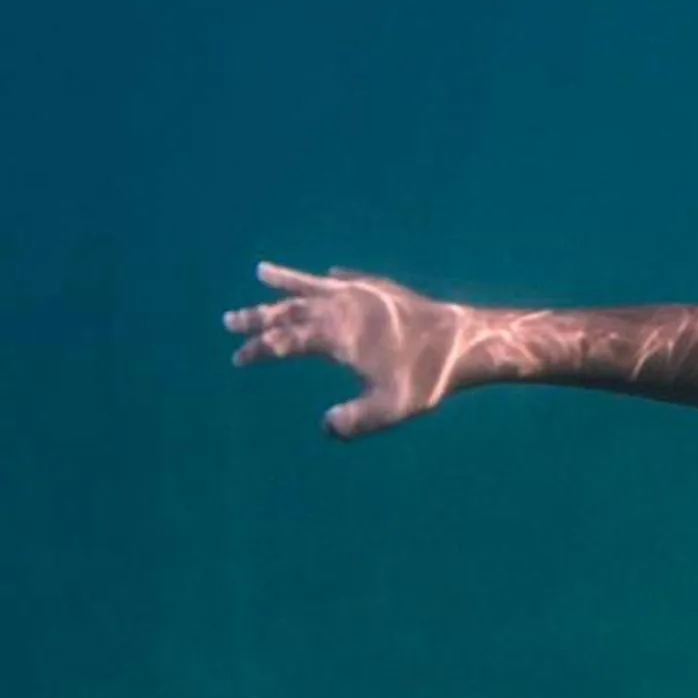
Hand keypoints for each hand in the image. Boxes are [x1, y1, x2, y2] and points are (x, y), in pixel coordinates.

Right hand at [224, 262, 472, 436]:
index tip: (239, 359)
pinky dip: (337, 279)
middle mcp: (343, 308)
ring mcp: (365, 294)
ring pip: (316, 286)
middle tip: (229, 320)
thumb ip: (353, 421)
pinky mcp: (386, 290)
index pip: (284, 341)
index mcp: (336, 335)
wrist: (466, 341)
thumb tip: (326, 427)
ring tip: (262, 271)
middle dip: (259, 316)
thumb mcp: (388, 408)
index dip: (259, 350)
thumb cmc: (428, 377)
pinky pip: (353, 280)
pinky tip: (331, 276)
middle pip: (291, 310)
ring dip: (288, 281)